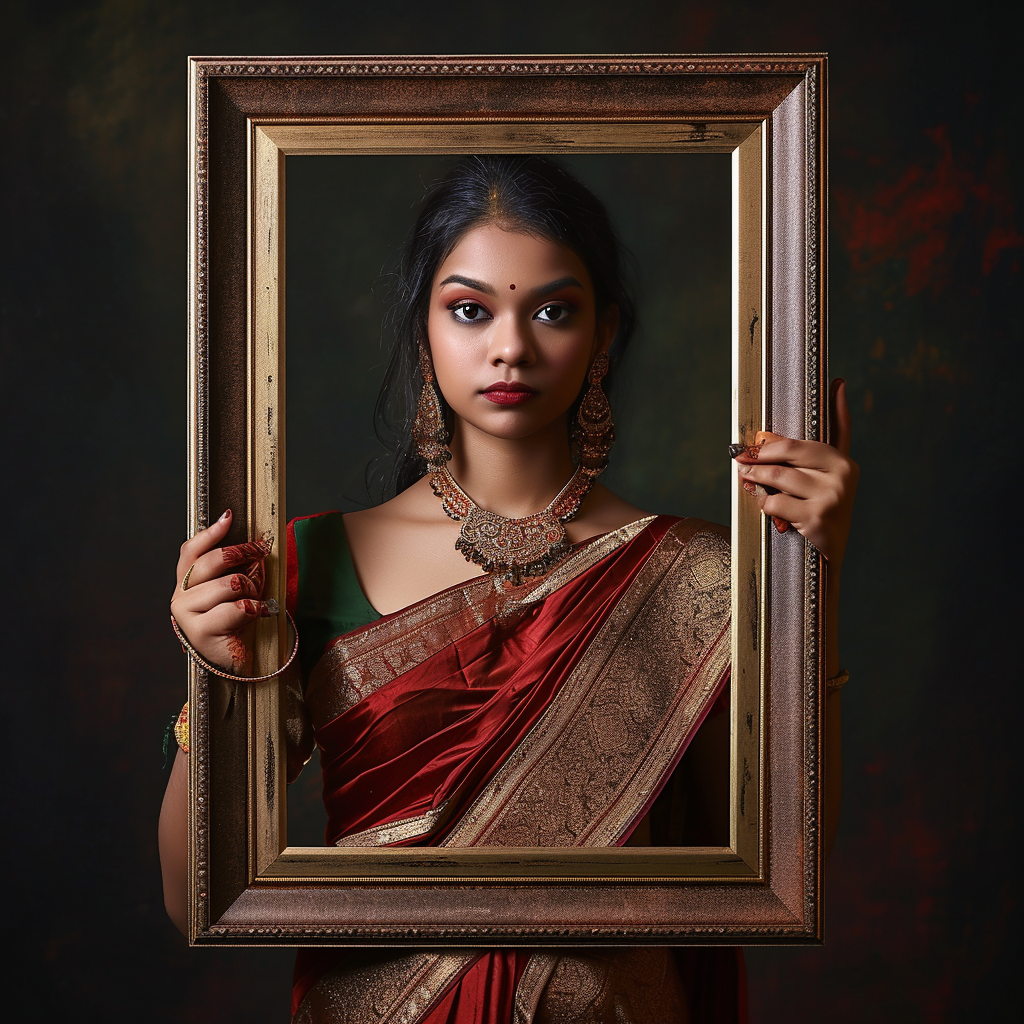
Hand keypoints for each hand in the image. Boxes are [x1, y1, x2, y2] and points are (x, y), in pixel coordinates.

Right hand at [169, 510, 275, 672]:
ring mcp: (186, 616)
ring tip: (257, 599)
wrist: (238, 661)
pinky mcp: (199, 633)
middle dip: (243, 553)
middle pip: (212, 562)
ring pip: (229, 584)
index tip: (229, 517)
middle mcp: (181, 597)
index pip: (192, 551)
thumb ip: (237, 567)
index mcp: (187, 583)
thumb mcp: (238, 589)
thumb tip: (254, 544)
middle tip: (261, 552)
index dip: (210, 533)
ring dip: (252, 588)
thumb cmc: (238, 622)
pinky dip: (254, 608)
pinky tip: (259, 613)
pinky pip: (236, 608)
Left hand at [734, 379, 858, 569]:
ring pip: (778, 476)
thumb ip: (803, 458)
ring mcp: (833, 496)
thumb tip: (770, 430)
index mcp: (844, 462)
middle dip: (760, 452)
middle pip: (790, 450)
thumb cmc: (817, 515)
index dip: (838, 405)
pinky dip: (762, 503)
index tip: (837, 382)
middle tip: (740, 454)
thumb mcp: (818, 484)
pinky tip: (762, 504)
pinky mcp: (817, 517)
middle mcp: (844, 475)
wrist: (826, 562)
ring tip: (744, 475)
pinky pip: (774, 502)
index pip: (836, 429)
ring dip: (755, 477)